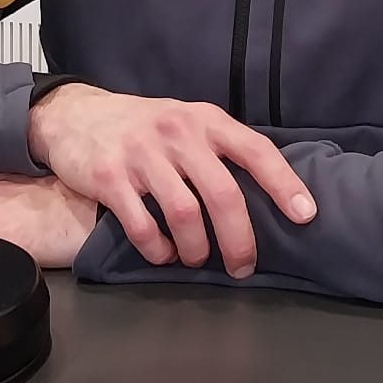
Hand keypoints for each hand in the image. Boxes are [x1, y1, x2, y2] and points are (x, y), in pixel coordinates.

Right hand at [27, 84, 315, 277]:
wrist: (76, 115)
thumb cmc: (144, 128)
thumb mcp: (187, 122)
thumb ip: (221, 149)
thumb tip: (269, 193)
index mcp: (205, 120)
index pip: (256, 150)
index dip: (284, 183)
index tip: (306, 215)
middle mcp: (178, 133)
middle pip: (223, 194)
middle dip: (239, 239)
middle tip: (242, 266)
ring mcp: (142, 154)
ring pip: (185, 215)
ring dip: (195, 249)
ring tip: (195, 259)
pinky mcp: (109, 177)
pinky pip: (142, 226)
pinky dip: (157, 249)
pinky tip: (162, 253)